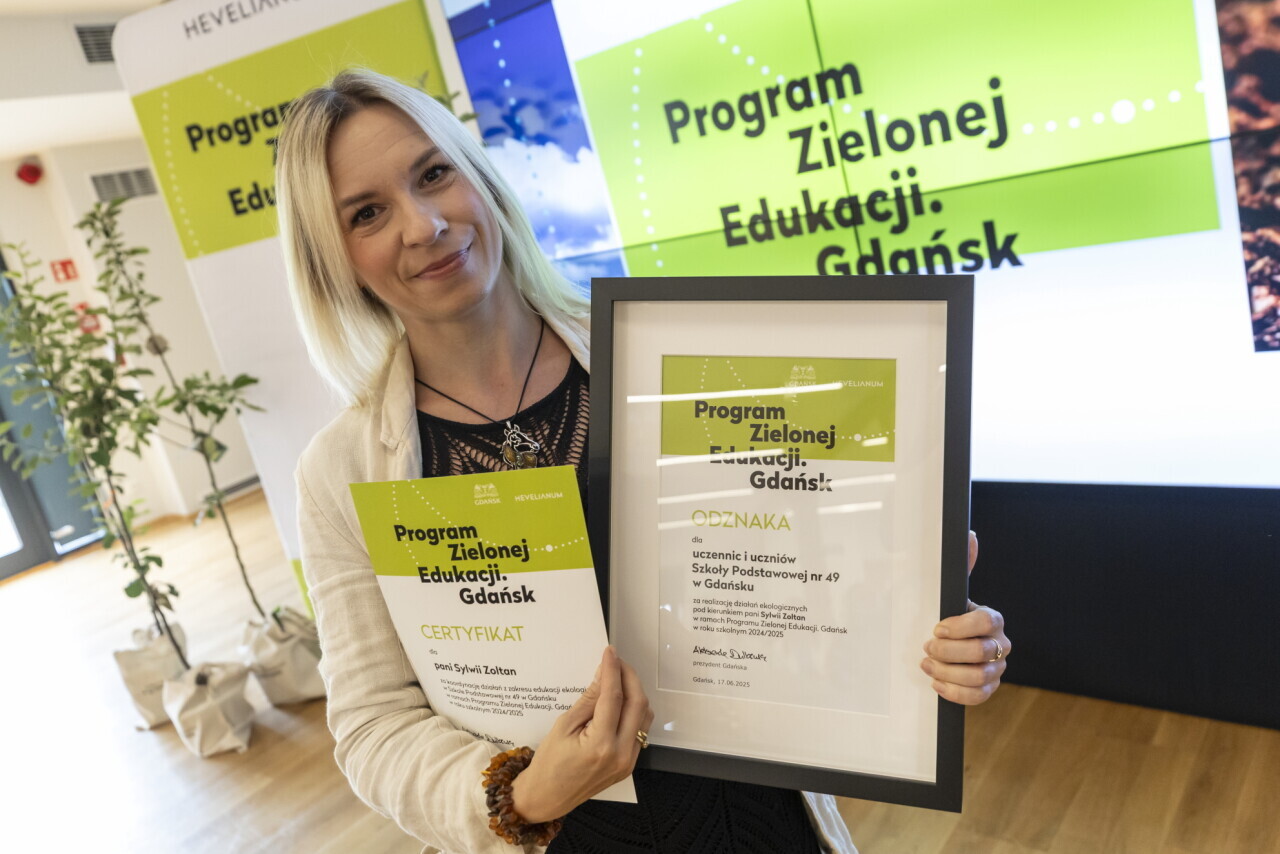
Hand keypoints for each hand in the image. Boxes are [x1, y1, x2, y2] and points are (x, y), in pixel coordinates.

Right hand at [511, 646, 653, 821]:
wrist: (548, 797)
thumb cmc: (549, 763)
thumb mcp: (563, 726)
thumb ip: (587, 700)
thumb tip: (602, 675)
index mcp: (600, 745)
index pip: (613, 697)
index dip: (613, 670)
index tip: (610, 652)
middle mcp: (621, 754)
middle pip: (638, 704)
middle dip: (629, 677)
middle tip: (616, 661)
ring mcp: (628, 761)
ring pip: (644, 716)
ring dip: (635, 692)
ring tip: (618, 677)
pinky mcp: (630, 764)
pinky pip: (640, 730)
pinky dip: (634, 710)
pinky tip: (620, 700)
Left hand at [920, 530, 1009, 704]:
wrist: (949, 644)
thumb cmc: (948, 615)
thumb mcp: (950, 592)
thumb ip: (960, 567)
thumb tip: (969, 535)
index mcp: (992, 618)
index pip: (985, 622)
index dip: (960, 627)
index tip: (936, 627)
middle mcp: (1000, 644)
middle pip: (980, 652)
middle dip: (948, 652)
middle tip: (926, 647)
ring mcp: (997, 668)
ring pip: (978, 677)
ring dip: (947, 673)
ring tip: (927, 665)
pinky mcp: (989, 688)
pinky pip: (978, 697)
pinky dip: (955, 692)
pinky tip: (936, 684)